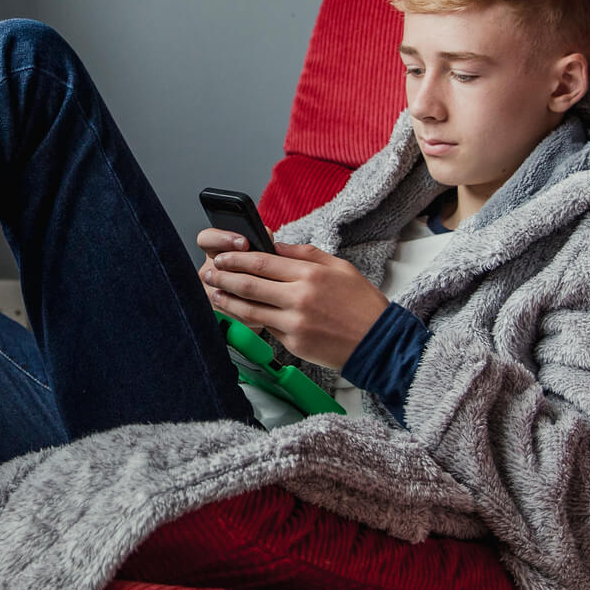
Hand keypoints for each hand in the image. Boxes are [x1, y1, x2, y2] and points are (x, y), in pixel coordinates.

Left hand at [199, 240, 390, 369]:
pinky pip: (266, 328)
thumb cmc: (362, 303)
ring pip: (250, 309)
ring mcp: (295, 323)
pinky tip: (238, 313)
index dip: (237, 258)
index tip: (222, 256)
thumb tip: (274, 246)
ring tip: (214, 293)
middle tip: (209, 273)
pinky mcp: (294, 343)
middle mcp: (299, 297)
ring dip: (228, 300)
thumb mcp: (339, 267)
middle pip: (250, 284)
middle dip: (224, 277)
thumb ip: (304, 254)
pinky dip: (249, 320)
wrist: (379, 343)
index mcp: (310, 274)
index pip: (262, 262)